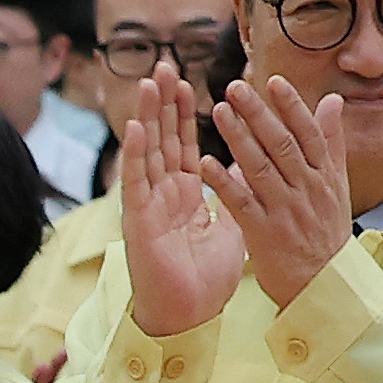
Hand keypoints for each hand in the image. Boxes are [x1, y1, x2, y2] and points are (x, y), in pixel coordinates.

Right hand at [113, 63, 245, 338]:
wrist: (190, 316)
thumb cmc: (204, 279)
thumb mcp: (231, 228)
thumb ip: (235, 197)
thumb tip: (247, 171)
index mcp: (184, 195)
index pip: (183, 145)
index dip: (184, 114)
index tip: (188, 81)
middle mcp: (162, 195)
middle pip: (161, 139)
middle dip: (163, 103)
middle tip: (165, 65)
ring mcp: (148, 206)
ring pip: (146, 152)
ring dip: (147, 116)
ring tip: (150, 83)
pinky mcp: (139, 222)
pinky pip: (136, 183)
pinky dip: (134, 154)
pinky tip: (135, 127)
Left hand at [204, 74, 357, 311]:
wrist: (323, 284)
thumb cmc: (326, 231)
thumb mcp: (337, 185)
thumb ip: (332, 142)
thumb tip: (333, 100)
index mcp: (325, 175)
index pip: (308, 133)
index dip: (290, 106)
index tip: (273, 80)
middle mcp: (307, 188)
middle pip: (281, 144)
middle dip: (258, 113)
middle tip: (235, 86)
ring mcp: (285, 210)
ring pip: (259, 167)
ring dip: (237, 137)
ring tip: (217, 111)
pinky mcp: (263, 232)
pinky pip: (241, 202)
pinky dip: (223, 181)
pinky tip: (204, 162)